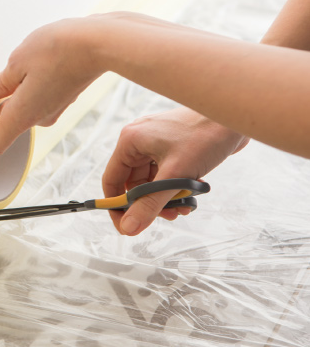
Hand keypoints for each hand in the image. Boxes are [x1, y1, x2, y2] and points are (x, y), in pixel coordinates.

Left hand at [0, 17, 105, 154]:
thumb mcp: (17, 62)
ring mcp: (53, 110)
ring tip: (19, 67)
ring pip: (24, 108)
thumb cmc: (61, 50)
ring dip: (15, 92)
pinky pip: (38, 98)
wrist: (101, 43)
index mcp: (22, 116)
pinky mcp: (63, 98)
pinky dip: (32, 86)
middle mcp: (39, 119)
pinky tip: (36, 65)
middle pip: (7, 124)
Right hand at [102, 107, 248, 235]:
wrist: (235, 118)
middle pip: (134, 184)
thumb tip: (129, 228)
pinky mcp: (171, 147)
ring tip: (184, 207)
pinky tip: (190, 196)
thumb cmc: (206, 136)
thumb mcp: (175, 176)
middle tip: (167, 216)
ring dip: (165, 198)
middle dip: (149, 203)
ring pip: (151, 182)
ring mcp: (155, 144)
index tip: (127, 226)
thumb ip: (150, 204)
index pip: (112, 181)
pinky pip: (165, 174)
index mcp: (131, 141)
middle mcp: (139, 141)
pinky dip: (175, 188)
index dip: (117, 206)